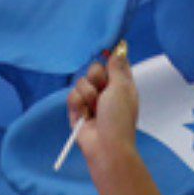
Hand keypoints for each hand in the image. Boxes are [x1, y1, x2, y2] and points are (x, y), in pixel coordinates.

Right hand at [69, 42, 139, 161]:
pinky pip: (71, 95)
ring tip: (94, 108)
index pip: (115, 63)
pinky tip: (85, 115)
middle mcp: (106, 90)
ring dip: (87, 94)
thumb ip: (117, 67)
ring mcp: (91, 100)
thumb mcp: (122, 88)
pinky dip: (78, 104)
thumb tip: (119, 49)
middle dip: (96, 77)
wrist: (105, 145)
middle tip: (103, 90)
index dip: (111, 56)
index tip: (105, 49)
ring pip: (81, 82)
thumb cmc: (119, 118)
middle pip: (95, 69)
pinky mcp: (77, 109)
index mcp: (122, 84)